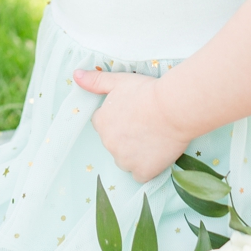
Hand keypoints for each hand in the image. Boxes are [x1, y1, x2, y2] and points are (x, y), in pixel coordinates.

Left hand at [73, 68, 190, 182]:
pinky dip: (147, 168)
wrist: (173, 108)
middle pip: (114, 143)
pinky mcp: (143, 171)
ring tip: (152, 139)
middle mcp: (108, 143)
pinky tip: (156, 156)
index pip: (103, 125)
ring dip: (135, 154)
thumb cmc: (147, 92)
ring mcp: (125, 159)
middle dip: (126, 137)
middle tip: (145, 126)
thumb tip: (76, 75)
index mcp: (101, 123)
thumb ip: (95, 81)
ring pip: (125, 160)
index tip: (133, 115)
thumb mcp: (118, 81)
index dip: (118, 120)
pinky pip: (140, 175)